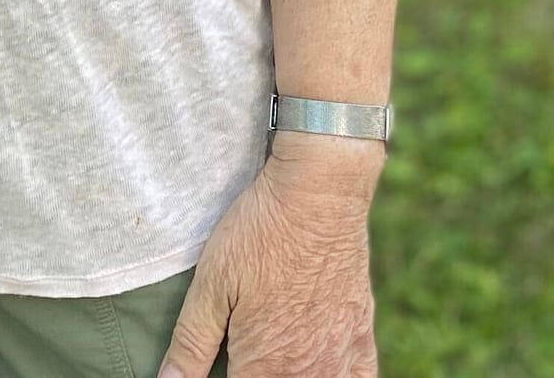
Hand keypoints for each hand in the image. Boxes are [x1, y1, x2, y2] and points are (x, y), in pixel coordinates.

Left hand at [156, 145, 379, 375]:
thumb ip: (190, 345)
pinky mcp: (362, 336)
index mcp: (265, 368)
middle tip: (243, 353)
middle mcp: (308, 373)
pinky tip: (322, 368)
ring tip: (273, 359)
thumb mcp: (212, 284)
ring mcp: (340, 357)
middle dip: (257, 376)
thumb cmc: (260, 233)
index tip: (222, 364)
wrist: (318, 193)